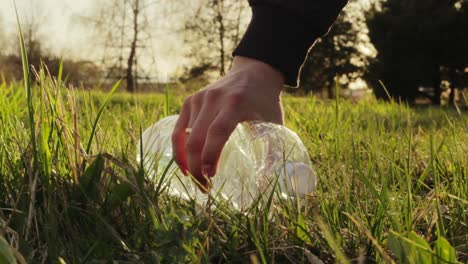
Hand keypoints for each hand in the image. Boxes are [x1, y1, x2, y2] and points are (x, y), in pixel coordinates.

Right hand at [171, 56, 284, 191]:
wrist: (253, 73)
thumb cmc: (265, 102)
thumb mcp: (275, 122)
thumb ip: (273, 150)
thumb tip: (268, 183)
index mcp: (236, 104)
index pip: (217, 131)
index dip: (211, 155)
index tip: (211, 176)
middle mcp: (214, 99)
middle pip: (197, 138)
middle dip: (197, 167)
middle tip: (205, 189)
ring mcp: (199, 99)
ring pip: (184, 136)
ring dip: (187, 162)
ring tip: (196, 181)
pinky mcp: (190, 101)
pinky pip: (179, 129)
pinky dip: (178, 149)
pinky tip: (184, 166)